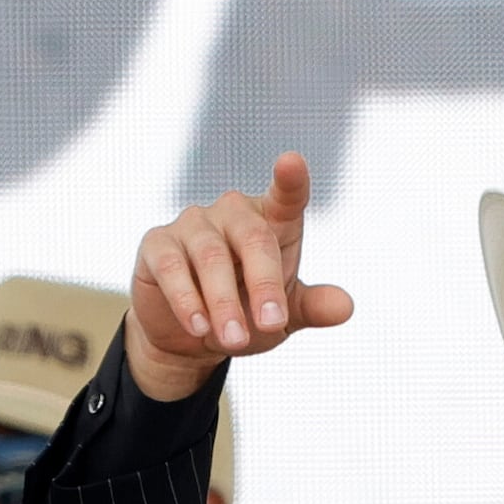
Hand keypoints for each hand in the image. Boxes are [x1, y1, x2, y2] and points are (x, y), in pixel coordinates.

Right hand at [124, 152, 355, 400]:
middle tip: (269, 326)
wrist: (192, 337)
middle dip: (263, 285)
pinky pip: (172, 267)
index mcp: (271, 221)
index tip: (291, 162)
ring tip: (234, 341)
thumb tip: (345, 307)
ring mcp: (193, 223)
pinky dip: (187, 300)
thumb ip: (313, 307)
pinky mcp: (157, 243)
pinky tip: (199, 327)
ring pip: (211, 258)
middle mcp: (232, 212)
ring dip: (224, 303)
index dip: (289, 180)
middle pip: (253, 237)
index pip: (286, 196)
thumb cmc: (246, 313)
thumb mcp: (284, 316)